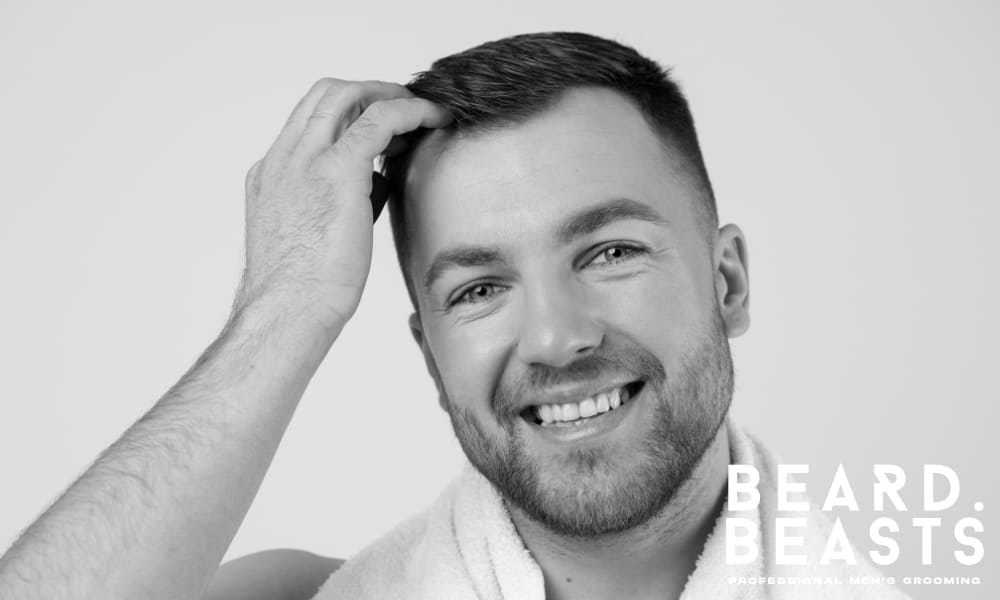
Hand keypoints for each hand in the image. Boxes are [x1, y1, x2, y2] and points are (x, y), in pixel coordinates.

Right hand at [236, 79, 451, 330]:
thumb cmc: (301, 294)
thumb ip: (340, 203)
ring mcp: (305, 159)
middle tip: (405, 107)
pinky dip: (411, 111)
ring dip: (390, 96)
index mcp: (270, 175)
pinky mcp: (338, 169)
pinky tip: (436, 119)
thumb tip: (377, 187)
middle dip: (369, 93)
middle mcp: (282, 158)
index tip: (381, 128)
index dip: (348, 115)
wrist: (286, 312)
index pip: (309, 123)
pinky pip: (380, 118)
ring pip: (347, 94)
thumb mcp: (312, 239)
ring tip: (425, 111)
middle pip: (324, 95)